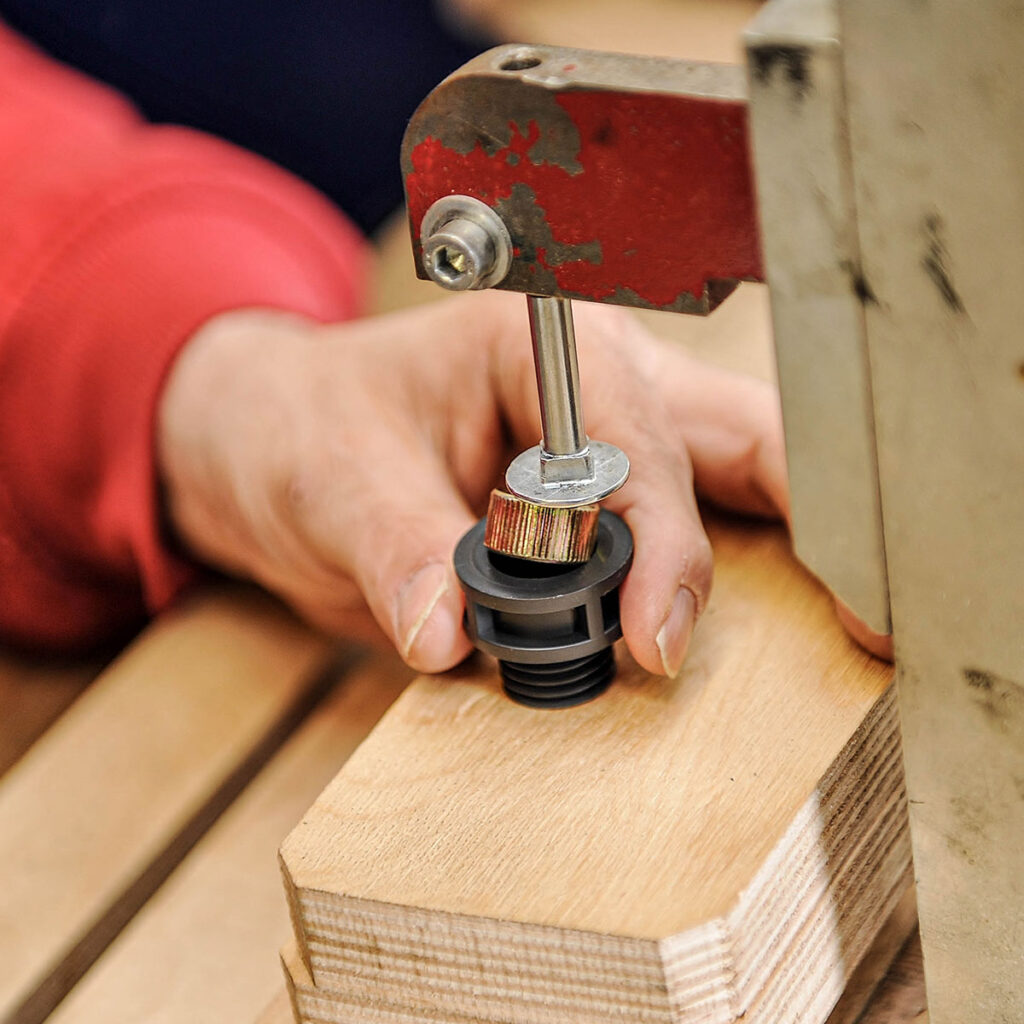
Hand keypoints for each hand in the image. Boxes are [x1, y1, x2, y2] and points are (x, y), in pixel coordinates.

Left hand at [157, 291, 788, 675]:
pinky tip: (764, 638)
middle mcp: (597, 385)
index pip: (633, 435)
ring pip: (740, 483)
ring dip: (783, 557)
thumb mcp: (328, 480)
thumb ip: (394, 548)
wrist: (281, 449)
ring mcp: (616, 445)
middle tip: (853, 627)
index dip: (660, 540)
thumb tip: (451, 637)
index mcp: (534, 346)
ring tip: (840, 637)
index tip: (654, 641)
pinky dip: (731, 587)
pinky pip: (696, 537)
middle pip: (735, 440)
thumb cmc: (304, 429)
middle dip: (799, 524)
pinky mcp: (610, 509)